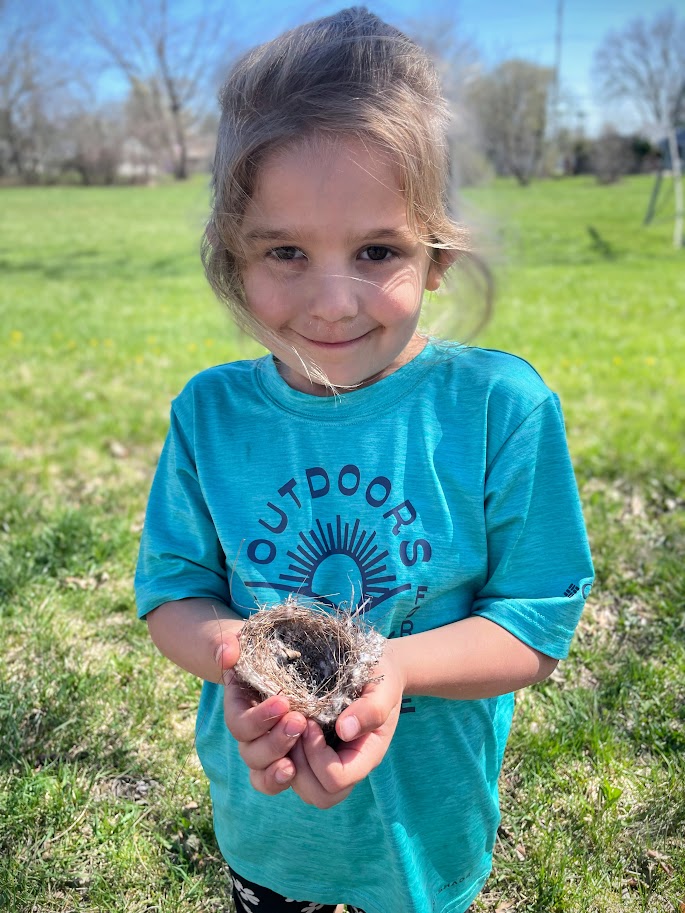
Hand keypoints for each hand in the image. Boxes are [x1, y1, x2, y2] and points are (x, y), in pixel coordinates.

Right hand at [219, 646, 307, 795]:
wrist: (276, 658)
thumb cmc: (259, 648)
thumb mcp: (243, 640)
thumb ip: (227, 644)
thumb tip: (227, 653)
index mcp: (237, 707)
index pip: (239, 724)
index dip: (258, 719)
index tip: (283, 701)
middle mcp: (247, 733)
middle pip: (251, 751)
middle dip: (275, 740)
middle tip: (299, 721)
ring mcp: (263, 746)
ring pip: (263, 769)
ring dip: (282, 757)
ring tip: (304, 740)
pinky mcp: (283, 753)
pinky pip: (276, 778)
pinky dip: (283, 778)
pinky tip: (298, 770)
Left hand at [288, 642, 405, 808]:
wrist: (370, 669)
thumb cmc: (378, 678)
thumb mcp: (383, 688)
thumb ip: (371, 709)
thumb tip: (345, 730)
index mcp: (364, 756)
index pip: (337, 780)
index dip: (318, 756)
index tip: (310, 722)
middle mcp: (341, 766)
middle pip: (317, 795)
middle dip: (299, 762)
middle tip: (295, 726)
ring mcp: (319, 763)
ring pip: (294, 789)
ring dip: (278, 760)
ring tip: (283, 726)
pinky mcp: (300, 753)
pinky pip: (275, 774)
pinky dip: (268, 756)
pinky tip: (272, 727)